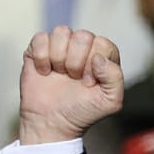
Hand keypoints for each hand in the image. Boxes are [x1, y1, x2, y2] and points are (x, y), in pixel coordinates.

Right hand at [19, 26, 122, 143]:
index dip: (94, 64)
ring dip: (59, 57)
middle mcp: (83, 49)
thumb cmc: (83, 111)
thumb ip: (115, 77)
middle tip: (73, 78)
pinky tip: (45, 72)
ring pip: (61, 31)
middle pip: (83, 35)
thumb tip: (98, 57)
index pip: (103, 44)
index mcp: (103, 57)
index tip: (88, 83)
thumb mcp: (110, 101)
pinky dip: (41, 57)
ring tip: (60, 74)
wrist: (52, 122)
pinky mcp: (39, 50)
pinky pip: (40, 38)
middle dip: (76, 60)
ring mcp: (61, 47)